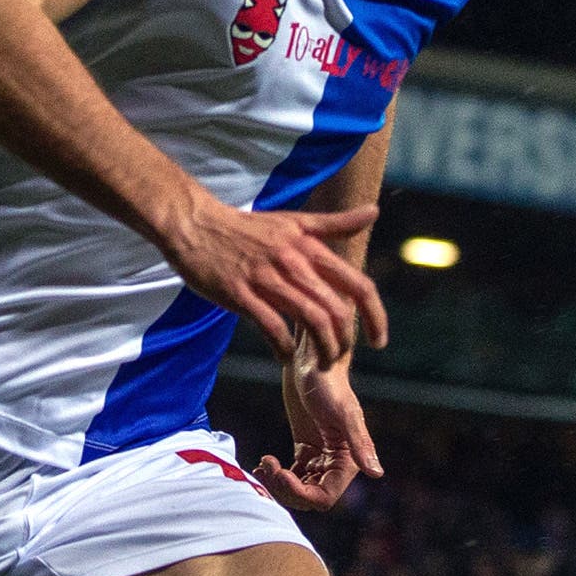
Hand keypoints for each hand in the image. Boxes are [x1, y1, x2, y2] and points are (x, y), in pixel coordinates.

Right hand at [158, 201, 387, 365]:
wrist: (196, 224)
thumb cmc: (246, 227)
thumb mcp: (295, 221)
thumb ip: (335, 223)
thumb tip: (375, 211)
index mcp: (310, 248)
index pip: (358, 285)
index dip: (376, 316)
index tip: (379, 341)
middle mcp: (294, 263)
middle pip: (337, 311)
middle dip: (344, 342)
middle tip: (338, 356)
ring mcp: (267, 279)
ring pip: (311, 320)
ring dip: (321, 350)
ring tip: (319, 363)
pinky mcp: (240, 294)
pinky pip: (272, 328)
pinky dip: (284, 349)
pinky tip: (284, 358)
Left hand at [255, 346, 380, 510]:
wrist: (312, 361)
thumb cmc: (330, 383)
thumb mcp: (343, 413)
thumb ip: (360, 444)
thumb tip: (377, 474)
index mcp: (349, 460)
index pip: (324, 497)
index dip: (301, 493)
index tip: (280, 473)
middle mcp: (336, 464)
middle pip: (308, 497)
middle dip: (285, 489)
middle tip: (267, 467)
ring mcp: (319, 458)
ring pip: (297, 489)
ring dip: (278, 484)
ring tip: (263, 465)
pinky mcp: (305, 450)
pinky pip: (291, 476)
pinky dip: (276, 475)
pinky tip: (263, 463)